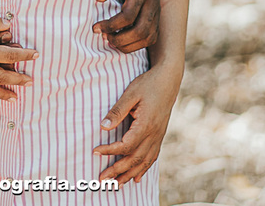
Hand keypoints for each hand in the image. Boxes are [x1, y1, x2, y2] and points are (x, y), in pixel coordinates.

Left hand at [93, 0, 159, 52]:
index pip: (128, 15)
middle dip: (120, 39)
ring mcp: (156, 10)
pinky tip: (122, 41)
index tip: (96, 27)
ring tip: (111, 40)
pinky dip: (137, 44)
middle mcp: (152, 2)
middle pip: (141, 30)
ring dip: (129, 44)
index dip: (111, 25)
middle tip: (103, 37)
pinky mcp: (156, 16)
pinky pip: (151, 37)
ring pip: (148, 37)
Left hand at [94, 64, 180, 183]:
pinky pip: (152, 157)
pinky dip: (144, 169)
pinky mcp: (160, 135)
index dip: (110, 151)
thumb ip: (117, 111)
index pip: (126, 145)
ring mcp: (158, 136)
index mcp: (146, 125)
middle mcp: (154, 134)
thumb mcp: (130, 93)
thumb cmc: (148, 84)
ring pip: (144, 162)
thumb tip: (103, 126)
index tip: (96, 152)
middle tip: (102, 179)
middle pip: (135, 159)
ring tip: (116, 184)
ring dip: (130, 174)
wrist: (169, 80)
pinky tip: (136, 177)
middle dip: (118, 171)